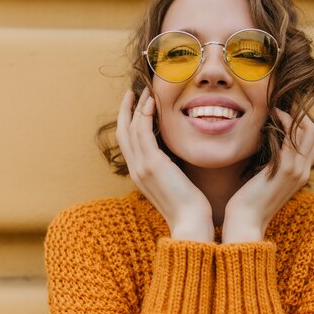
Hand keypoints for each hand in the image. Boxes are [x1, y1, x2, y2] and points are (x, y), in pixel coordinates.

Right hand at [116, 88, 213, 241]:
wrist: (190, 222)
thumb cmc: (189, 207)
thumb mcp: (175, 184)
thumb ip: (170, 169)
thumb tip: (177, 157)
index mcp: (140, 175)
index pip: (128, 143)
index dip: (128, 122)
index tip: (136, 106)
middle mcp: (135, 170)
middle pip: (122, 132)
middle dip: (126, 110)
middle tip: (132, 92)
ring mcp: (141, 166)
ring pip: (130, 128)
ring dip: (136, 107)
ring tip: (145, 91)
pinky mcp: (152, 164)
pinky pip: (142, 132)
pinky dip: (144, 114)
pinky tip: (152, 102)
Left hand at [222, 109, 313, 242]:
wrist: (246, 222)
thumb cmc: (248, 203)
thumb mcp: (265, 182)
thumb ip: (271, 167)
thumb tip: (264, 150)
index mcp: (301, 174)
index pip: (312, 142)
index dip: (301, 123)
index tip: (285, 110)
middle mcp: (303, 171)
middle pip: (313, 133)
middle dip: (300, 114)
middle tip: (282, 102)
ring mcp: (297, 170)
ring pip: (307, 131)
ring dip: (293, 114)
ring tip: (277, 104)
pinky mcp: (285, 168)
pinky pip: (292, 136)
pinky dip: (285, 121)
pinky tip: (273, 114)